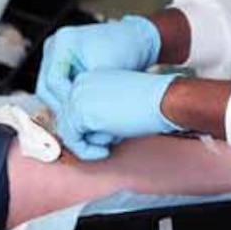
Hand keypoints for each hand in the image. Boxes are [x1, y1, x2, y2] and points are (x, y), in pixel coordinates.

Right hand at [36, 16, 160, 116]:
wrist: (136, 40)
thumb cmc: (126, 51)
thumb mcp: (107, 71)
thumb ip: (87, 92)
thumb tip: (72, 118)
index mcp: (63, 41)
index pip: (53, 81)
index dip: (66, 101)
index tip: (82, 117)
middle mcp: (54, 45)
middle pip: (45, 87)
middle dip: (62, 108)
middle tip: (78, 126)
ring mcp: (54, 54)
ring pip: (48, 91)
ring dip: (63, 107)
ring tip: (80, 122)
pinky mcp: (60, 63)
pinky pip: (57, 89)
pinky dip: (67, 101)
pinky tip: (81, 114)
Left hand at [57, 69, 180, 160]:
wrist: (162, 98)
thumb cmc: (149, 103)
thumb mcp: (117, 105)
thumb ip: (98, 114)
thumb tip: (85, 136)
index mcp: (88, 78)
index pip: (73, 109)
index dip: (87, 129)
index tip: (106, 137)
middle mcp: (79, 84)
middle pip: (68, 120)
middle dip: (87, 136)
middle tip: (109, 142)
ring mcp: (77, 96)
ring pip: (68, 131)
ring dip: (87, 144)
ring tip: (109, 145)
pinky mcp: (80, 111)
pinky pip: (73, 141)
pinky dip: (87, 151)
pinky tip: (104, 151)